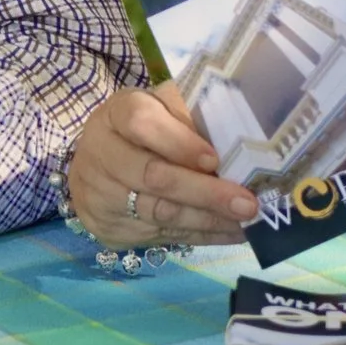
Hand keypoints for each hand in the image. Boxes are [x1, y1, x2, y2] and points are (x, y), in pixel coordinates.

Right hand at [67, 82, 257, 248]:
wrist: (98, 164)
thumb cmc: (145, 129)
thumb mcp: (164, 109)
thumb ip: (193, 116)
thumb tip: (242, 138)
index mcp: (116, 114)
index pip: (141, 124)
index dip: (178, 143)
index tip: (214, 159)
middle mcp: (100, 154)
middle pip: (153, 176)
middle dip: (205, 192)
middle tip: (247, 204)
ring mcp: (100, 196)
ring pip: (159, 213)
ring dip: (208, 220)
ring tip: (248, 223)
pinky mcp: (108, 228)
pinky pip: (161, 236)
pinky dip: (200, 235)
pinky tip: (229, 232)